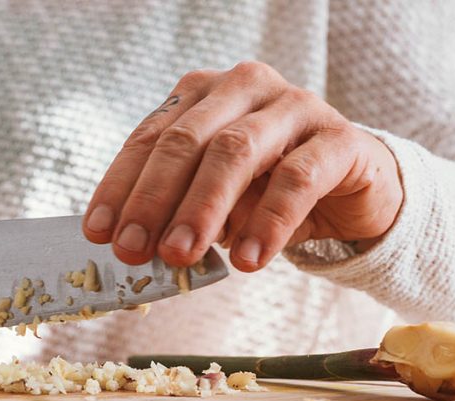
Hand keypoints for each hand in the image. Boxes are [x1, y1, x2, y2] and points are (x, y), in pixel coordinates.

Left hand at [83, 61, 402, 270]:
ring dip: (202, 208)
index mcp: (204, 95)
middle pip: (187, 140)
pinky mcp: (340, 138)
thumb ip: (179, 211)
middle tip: (135, 252)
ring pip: (237, 151)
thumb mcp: (217, 200)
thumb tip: (135, 248)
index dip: (121, 186)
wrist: (355, 189)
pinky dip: (268, 221)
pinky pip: (298, 178)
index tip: (99, 233)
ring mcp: (295, 106)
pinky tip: (248, 259)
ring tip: (181, 256)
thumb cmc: (271, 190)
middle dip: (154, 200)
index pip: (151, 137)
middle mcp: (245, 88)